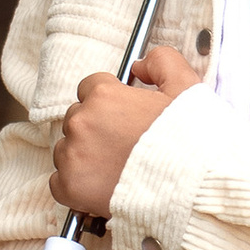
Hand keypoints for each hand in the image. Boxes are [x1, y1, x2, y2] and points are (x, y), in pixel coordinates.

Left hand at [52, 41, 206, 220]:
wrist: (190, 188)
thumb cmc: (190, 141)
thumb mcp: (187, 88)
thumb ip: (163, 62)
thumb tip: (139, 66)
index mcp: (104, 96)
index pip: (90, 88)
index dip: (109, 102)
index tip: (122, 118)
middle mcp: (82, 122)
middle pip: (77, 119)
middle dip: (95, 129)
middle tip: (122, 146)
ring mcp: (73, 155)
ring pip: (66, 149)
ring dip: (84, 156)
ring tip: (114, 169)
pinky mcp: (70, 187)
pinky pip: (58, 182)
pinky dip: (75, 185)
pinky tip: (99, 187)